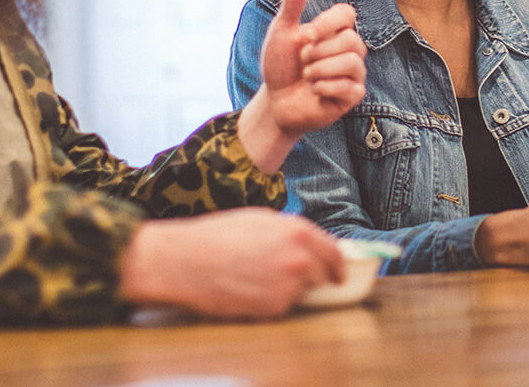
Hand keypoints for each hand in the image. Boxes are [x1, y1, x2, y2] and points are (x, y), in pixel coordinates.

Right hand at [118, 210, 344, 318]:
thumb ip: (291, 231)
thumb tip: (311, 244)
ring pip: (302, 292)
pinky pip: (283, 306)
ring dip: (290, 288)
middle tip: (290, 272)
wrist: (188, 261)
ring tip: (259, 275)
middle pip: (323, 275)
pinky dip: (273, 300)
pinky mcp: (273, 309)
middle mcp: (299, 261)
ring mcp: (288, 287)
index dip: (339, 264)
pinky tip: (250, 288)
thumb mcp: (261, 219)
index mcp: (298, 232)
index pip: (334, 253)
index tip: (339, 270)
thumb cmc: (219, 235)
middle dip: (313, 275)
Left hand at [238, 0, 365, 171]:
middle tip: (303, 60)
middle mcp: (348, 49)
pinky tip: (315, 91)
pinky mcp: (353, 95)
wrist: (275, 102)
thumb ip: (293, 3)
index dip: (328, 23)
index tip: (306, 34)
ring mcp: (353, 72)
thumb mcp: (282, 31)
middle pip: (351, 40)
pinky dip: (325, 87)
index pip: (347, 14)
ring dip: (320, 70)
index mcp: (333, 30)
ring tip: (307, 76)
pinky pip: (350, 87)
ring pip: (352, 62)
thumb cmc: (279, 65)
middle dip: (319, 52)